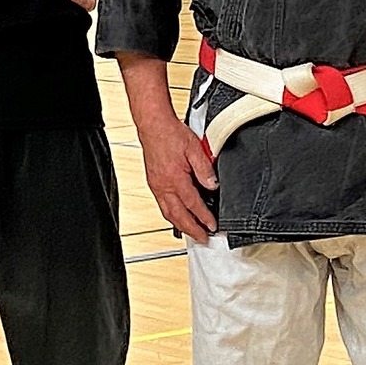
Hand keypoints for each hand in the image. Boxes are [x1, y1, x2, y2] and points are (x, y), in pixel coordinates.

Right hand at [139, 108, 218, 241]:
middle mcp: (164, 186)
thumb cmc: (171, 134)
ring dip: (182, 226)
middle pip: (179, 216)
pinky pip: (163, 206)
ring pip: (169, 214)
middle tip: (203, 239)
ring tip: (193, 232)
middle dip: (192, 230)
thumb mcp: (195, 148)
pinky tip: (178, 216)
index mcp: (175, 179)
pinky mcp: (153, 183)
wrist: (153, 126)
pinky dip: (172, 216)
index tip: (212, 227)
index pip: (193, 205)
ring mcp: (157, 186)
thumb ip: (205, 169)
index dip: (204, 218)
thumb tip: (213, 185)